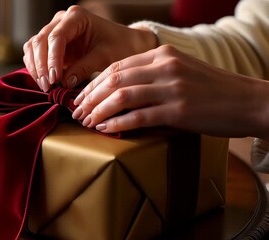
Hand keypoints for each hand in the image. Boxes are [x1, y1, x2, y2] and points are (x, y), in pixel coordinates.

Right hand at [22, 5, 156, 91]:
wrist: (123, 44)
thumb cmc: (118, 46)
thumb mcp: (105, 57)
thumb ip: (84, 68)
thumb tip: (64, 82)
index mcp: (76, 17)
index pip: (56, 37)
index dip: (52, 59)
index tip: (55, 79)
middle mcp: (61, 20)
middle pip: (40, 41)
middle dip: (41, 65)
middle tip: (47, 86)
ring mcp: (54, 31)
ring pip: (33, 46)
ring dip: (35, 67)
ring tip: (45, 87)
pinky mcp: (51, 44)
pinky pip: (34, 54)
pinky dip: (36, 68)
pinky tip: (44, 82)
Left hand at [72, 45, 268, 138]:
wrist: (248, 101)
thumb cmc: (211, 88)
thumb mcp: (180, 70)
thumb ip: (151, 74)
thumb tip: (117, 90)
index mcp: (162, 54)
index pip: (116, 66)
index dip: (93, 82)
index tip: (81, 96)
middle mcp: (165, 67)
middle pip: (114, 79)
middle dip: (90, 97)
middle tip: (77, 112)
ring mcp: (172, 88)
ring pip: (121, 97)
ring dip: (99, 111)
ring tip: (86, 122)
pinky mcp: (178, 110)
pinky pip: (139, 116)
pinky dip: (118, 123)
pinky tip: (105, 129)